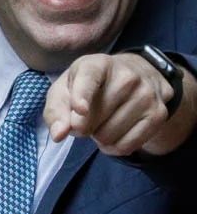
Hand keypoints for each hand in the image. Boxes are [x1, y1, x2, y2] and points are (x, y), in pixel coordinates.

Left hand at [43, 53, 195, 156]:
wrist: (136, 75)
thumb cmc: (90, 85)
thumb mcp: (66, 89)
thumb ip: (56, 111)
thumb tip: (58, 134)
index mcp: (97, 64)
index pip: (89, 79)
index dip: (82, 96)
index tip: (79, 110)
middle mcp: (126, 76)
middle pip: (93, 118)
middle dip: (82, 126)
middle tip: (86, 116)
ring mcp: (146, 94)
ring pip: (108, 136)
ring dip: (98, 137)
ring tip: (102, 122)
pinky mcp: (158, 114)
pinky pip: (127, 146)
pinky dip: (114, 148)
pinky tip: (114, 134)